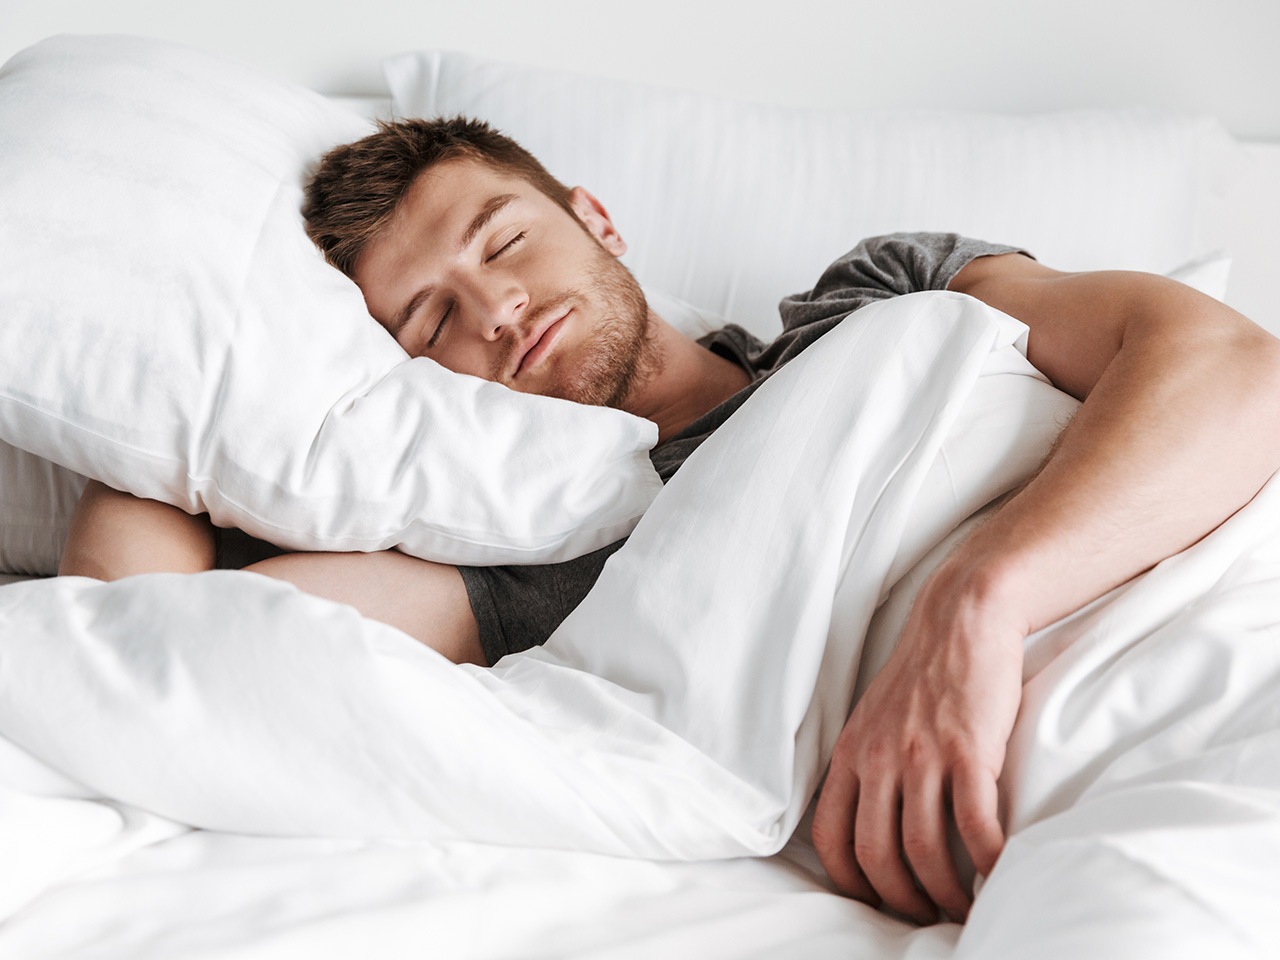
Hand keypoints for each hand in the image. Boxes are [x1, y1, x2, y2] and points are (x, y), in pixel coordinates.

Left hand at [812, 568, 1024, 922]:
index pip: (831, 836)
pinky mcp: (967, 750)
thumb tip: (869, 818)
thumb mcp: (873, 715)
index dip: (850, 882)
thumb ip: (866, 762)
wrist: (961, 617)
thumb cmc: (923, 671)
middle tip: (924, 915)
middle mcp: (878, 757)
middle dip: (900, 899)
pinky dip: (987, 861)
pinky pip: (975, 825)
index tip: (875, 900)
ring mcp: (922, 754)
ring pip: (924, 849)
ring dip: (944, 892)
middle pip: (876, 854)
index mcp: (851, 752)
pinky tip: (998, 874)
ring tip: (962, 906)